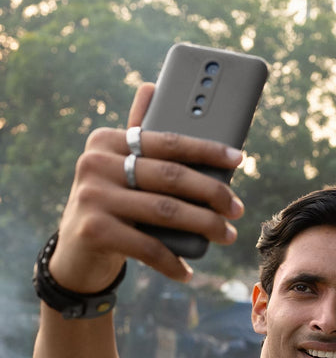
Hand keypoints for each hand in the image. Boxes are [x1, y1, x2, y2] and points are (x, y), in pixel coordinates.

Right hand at [50, 83, 244, 291]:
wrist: (75, 254)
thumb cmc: (111, 206)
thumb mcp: (121, 170)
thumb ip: (138, 136)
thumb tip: (152, 86)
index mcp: (107, 141)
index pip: (166, 141)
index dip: (206, 149)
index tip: (238, 159)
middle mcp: (95, 163)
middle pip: (171, 176)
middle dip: (212, 193)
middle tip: (237, 208)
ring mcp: (92, 197)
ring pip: (166, 211)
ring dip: (204, 226)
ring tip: (226, 235)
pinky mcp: (94, 231)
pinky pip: (148, 248)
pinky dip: (172, 262)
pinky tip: (188, 271)